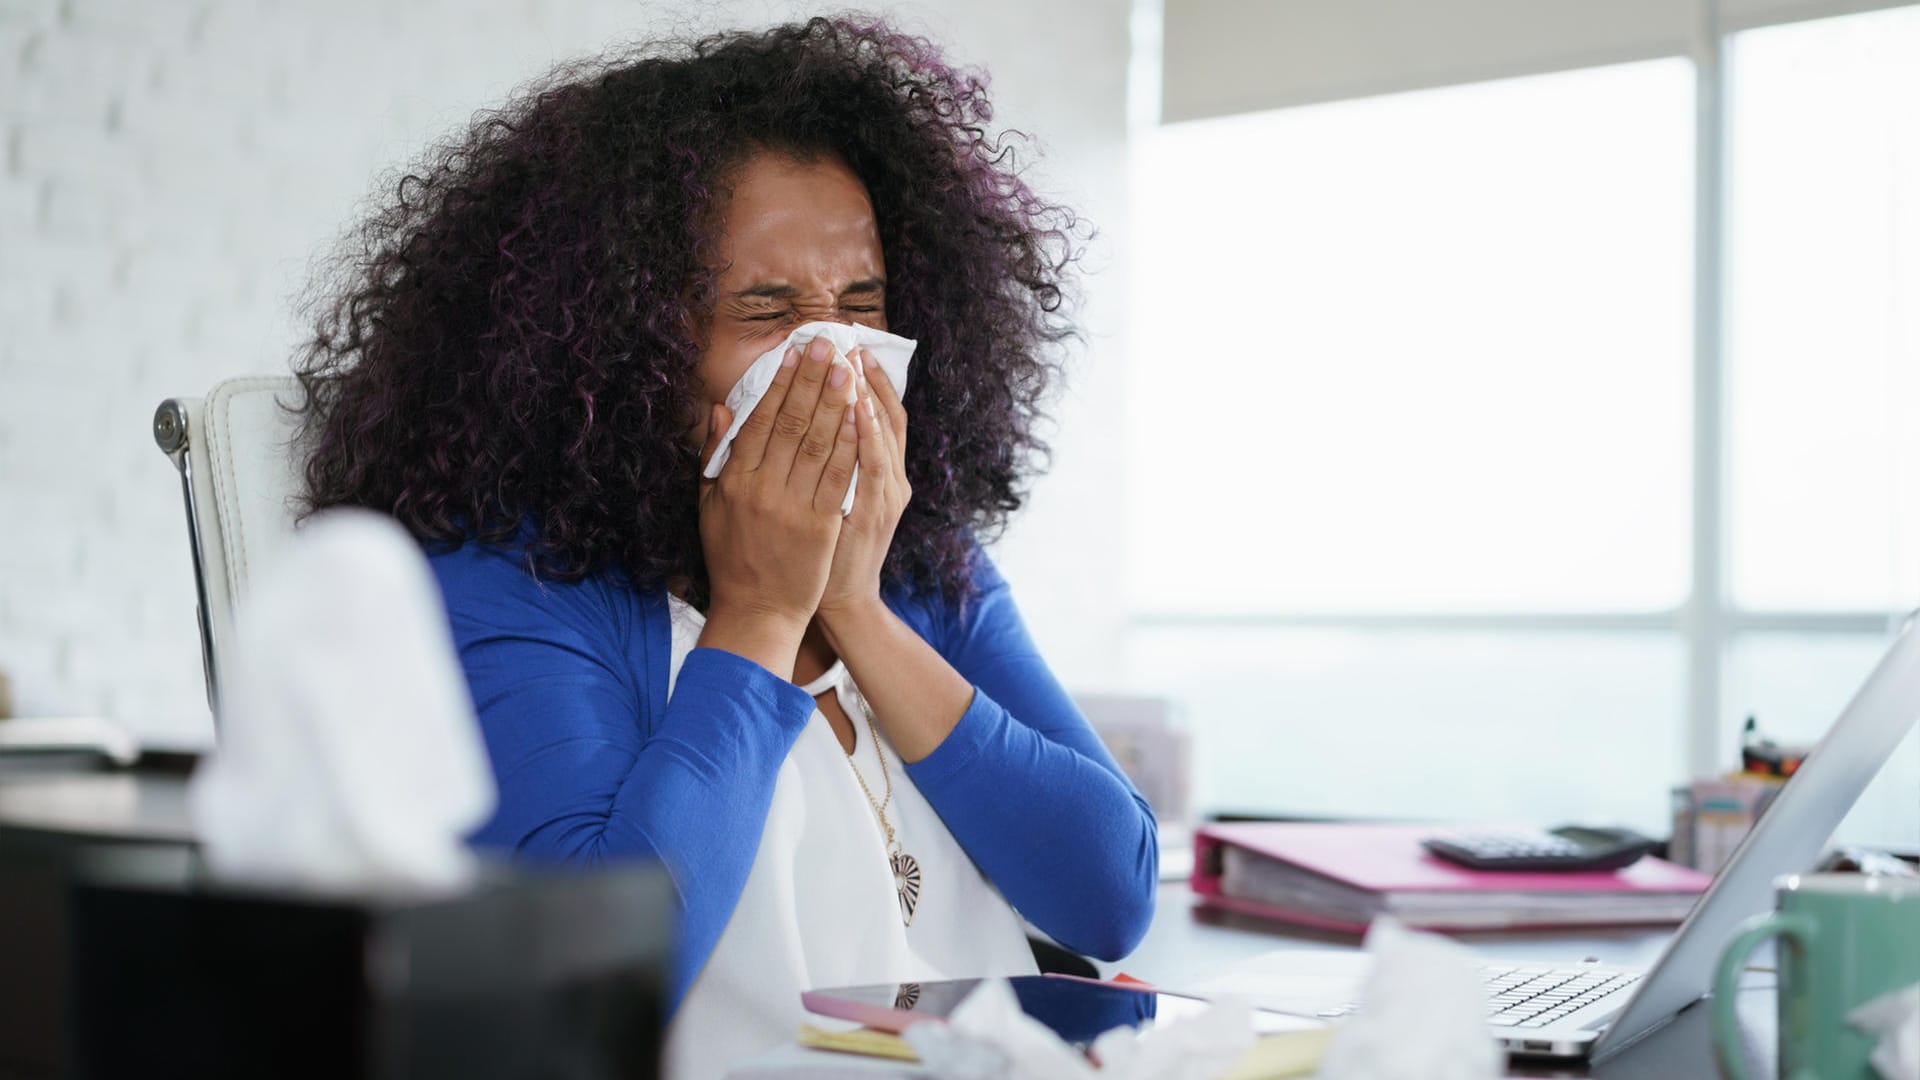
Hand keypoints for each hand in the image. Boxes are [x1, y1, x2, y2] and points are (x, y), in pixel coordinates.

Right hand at [696, 336, 861, 671]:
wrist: (757, 611)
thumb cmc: (733, 558)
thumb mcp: (710, 507)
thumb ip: (714, 457)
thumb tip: (722, 409)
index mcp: (734, 480)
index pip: (760, 420)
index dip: (779, 383)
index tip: (793, 352)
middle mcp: (761, 488)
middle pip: (791, 422)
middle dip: (811, 379)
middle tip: (827, 344)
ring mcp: (792, 506)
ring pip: (818, 443)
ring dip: (835, 401)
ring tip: (847, 367)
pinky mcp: (820, 525)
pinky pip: (838, 475)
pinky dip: (851, 443)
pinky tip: (861, 415)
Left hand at [817, 346, 911, 626]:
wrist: (840, 600)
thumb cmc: (828, 548)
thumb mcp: (834, 498)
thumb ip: (827, 459)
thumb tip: (814, 418)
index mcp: (881, 472)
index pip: (878, 413)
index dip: (866, 379)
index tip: (847, 347)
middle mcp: (891, 478)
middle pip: (883, 416)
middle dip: (864, 377)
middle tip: (847, 342)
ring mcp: (885, 496)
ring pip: (882, 435)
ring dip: (867, 396)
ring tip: (852, 363)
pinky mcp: (873, 514)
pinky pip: (872, 467)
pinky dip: (867, 436)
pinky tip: (856, 409)